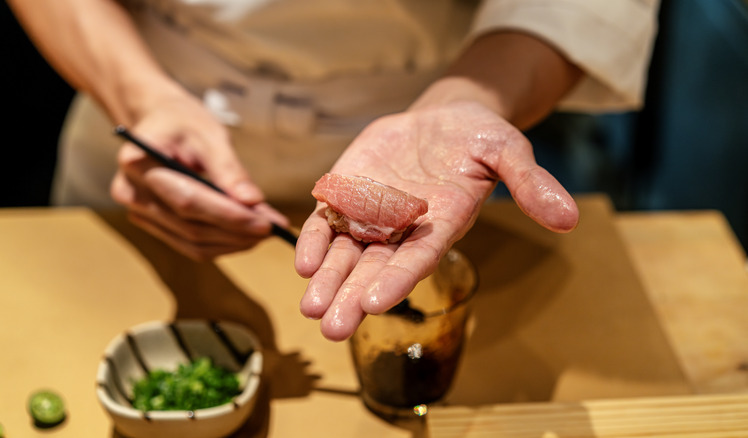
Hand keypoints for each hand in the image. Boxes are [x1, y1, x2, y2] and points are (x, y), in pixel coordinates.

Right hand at [110, 92, 288, 259]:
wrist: (157, 124)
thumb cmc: (183, 123)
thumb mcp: (209, 134)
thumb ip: (229, 169)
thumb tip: (253, 202)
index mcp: (139, 162)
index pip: (188, 199)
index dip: (228, 215)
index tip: (265, 223)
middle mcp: (131, 192)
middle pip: (190, 225)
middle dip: (237, 230)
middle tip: (273, 228)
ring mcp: (138, 212)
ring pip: (191, 241)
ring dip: (232, 242)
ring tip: (264, 231)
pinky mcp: (151, 224)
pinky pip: (188, 244)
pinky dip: (220, 244)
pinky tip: (245, 236)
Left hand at [294, 101, 578, 340]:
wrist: (445, 119)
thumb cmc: (480, 139)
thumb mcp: (510, 151)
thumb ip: (531, 184)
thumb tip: (569, 219)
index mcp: (441, 226)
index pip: (417, 259)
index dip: (397, 280)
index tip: (375, 302)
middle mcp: (404, 230)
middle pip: (375, 268)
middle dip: (352, 297)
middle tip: (332, 328)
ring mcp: (372, 213)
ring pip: (346, 253)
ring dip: (328, 280)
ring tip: (311, 307)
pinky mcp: (349, 193)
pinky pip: (329, 222)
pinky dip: (316, 240)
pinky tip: (303, 262)